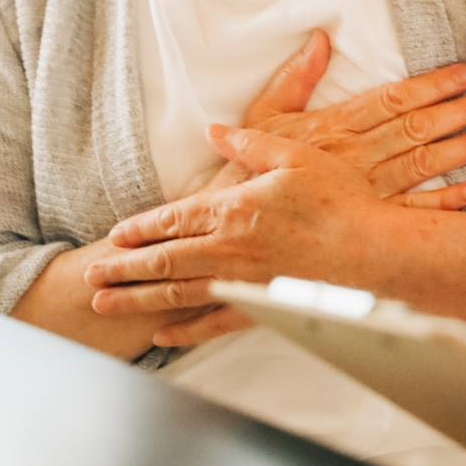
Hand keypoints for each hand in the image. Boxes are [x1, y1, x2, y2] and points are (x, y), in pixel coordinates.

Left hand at [86, 126, 400, 345]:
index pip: (173, 219)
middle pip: (163, 260)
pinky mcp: (260, 308)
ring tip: (106, 303)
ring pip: (177, 294)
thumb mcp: (293, 155)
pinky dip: (184, 331)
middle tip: (91, 275)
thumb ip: (249, 143)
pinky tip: (162, 335)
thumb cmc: (339, 201)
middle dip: (123, 268)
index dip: (140, 228)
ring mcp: (241, 283)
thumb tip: (215, 131)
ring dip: (137, 299)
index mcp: (233, 209)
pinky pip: (211, 324)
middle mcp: (228, 250)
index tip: (115, 236)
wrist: (373, 253)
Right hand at [195, 30, 465, 208]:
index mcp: (332, 128)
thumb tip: (321, 39)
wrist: (227, 233)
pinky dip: (443, 204)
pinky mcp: (363, 227)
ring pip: (422, 166)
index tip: (465, 72)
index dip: (431, 85)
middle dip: (463, 111)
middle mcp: (352, 159)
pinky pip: (410, 215)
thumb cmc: (245, 174)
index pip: (391, 100)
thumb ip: (293, 79)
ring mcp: (362, 195)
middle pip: (417, 129)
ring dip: (464, 149)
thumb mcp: (262, 118)